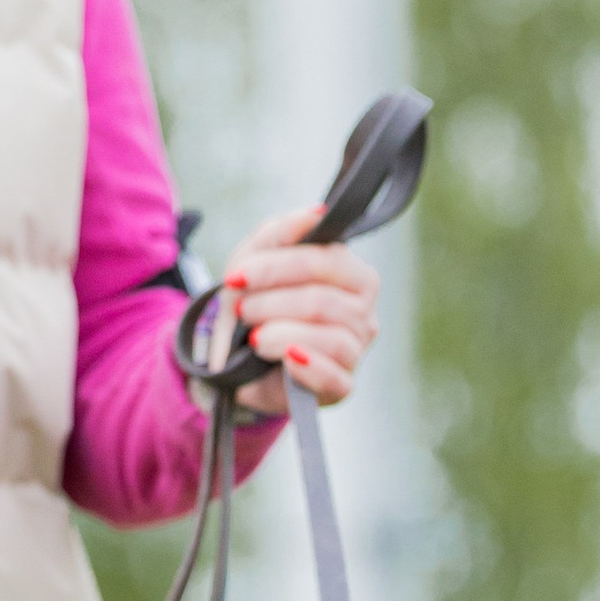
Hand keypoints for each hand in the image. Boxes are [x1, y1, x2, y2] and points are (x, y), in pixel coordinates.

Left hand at [222, 209, 380, 411]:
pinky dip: (307, 367)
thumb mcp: (256, 260)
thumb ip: (282, 232)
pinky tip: (285, 359)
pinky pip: (334, 377)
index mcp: (352, 274)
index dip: (276, 267)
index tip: (235, 277)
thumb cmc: (258, 301)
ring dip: (280, 334)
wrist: (239, 356)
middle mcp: (363, 311)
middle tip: (243, 310)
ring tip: (254, 338)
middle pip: (322, 300)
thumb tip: (315, 214)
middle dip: (272, 304)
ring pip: (330, 338)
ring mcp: (356, 350)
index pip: (325, 261)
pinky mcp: (342, 386)